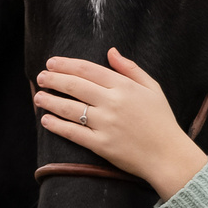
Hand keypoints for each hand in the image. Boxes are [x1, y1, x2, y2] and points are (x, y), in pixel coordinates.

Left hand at [32, 49, 207, 199]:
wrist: (168, 155)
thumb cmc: (161, 120)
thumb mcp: (152, 88)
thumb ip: (130, 68)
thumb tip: (110, 51)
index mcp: (124, 86)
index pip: (88, 70)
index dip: (66, 64)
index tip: (51, 63)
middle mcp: (113, 103)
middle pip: (75, 86)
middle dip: (53, 79)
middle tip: (41, 77)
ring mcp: (106, 124)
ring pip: (70, 108)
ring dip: (50, 101)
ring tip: (38, 96)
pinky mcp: (101, 145)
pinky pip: (73, 133)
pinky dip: (57, 125)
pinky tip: (46, 120)